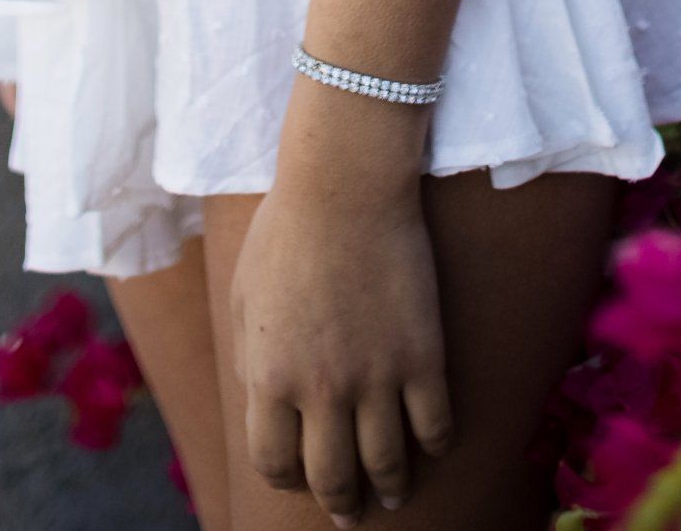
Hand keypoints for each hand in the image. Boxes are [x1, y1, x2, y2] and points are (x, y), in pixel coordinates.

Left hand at [230, 177, 453, 522]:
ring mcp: (377, 376)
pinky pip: (435, 426)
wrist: (346, 183)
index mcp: (270, 376)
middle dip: (340, 504)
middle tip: (349, 512)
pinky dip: (435, 446)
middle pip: (332, 478)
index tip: (297, 474)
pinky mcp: (423, 356)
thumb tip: (264, 405)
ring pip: (388, 465)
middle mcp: (322, 389)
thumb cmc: (287, 231)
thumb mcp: (244, 297)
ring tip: (392, 495)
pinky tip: (431, 444)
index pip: (274, 462)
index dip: (285, 477)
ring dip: (390, 489)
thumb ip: (251, 360)